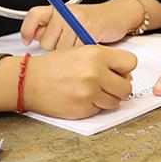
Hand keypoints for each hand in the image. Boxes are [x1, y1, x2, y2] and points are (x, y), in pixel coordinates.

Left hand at [21, 0, 145, 48]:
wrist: (117, 15)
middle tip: (70, 42)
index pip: (34, 15)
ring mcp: (76, 20)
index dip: (27, 30)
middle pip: (47, 42)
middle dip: (57, 49)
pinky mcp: (89, 29)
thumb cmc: (93, 21)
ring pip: (62, 50)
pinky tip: (88, 46)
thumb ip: (52, 28)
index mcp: (58, 9)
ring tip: (81, 44)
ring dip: (72, 53)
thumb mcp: (69, 20)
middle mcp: (65, 12)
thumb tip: (34, 39)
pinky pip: (78, 51)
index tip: (27, 41)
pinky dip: (83, 54)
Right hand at [23, 47, 137, 118]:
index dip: (125, 68)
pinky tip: (82, 97)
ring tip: (92, 91)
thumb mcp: (81, 51)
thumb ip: (105, 59)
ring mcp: (89, 93)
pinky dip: (95, 106)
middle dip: (119, 86)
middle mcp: (95, 73)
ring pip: (116, 101)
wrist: (29, 81)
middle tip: (108, 84)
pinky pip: (101, 110)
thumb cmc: (54, 66)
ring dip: (108, 98)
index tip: (118, 71)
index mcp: (97, 54)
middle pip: (126, 87)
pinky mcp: (83, 109)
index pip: (131, 63)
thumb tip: (126, 73)